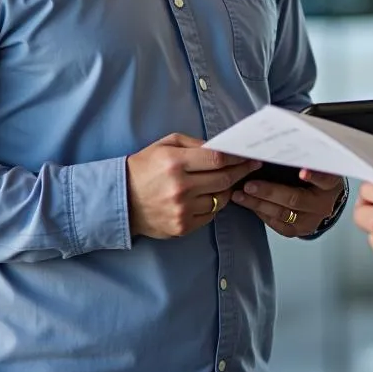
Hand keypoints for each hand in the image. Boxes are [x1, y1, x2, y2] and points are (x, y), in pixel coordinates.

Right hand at [126, 133, 260, 238]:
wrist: (120, 200)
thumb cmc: (144, 167)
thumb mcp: (165, 145)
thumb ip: (195, 144)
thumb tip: (222, 148)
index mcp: (175, 163)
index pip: (217, 159)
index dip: (237, 157)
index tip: (250, 156)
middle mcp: (180, 188)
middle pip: (224, 179)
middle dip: (242, 171)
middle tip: (252, 166)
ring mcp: (181, 210)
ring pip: (221, 198)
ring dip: (228, 188)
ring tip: (228, 180)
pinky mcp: (182, 227)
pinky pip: (211, 214)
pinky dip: (215, 204)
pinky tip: (212, 195)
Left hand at [231, 169, 344, 237]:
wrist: (325, 200)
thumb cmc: (317, 178)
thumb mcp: (317, 166)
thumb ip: (302, 161)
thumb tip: (274, 149)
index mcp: (330, 184)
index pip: (324, 179)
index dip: (314, 176)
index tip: (302, 171)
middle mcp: (322, 204)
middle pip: (295, 199)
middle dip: (269, 192)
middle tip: (249, 185)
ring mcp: (311, 221)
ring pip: (283, 214)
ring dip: (258, 204)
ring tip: (240, 195)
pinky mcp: (300, 231)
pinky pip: (279, 225)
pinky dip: (262, 214)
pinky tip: (250, 205)